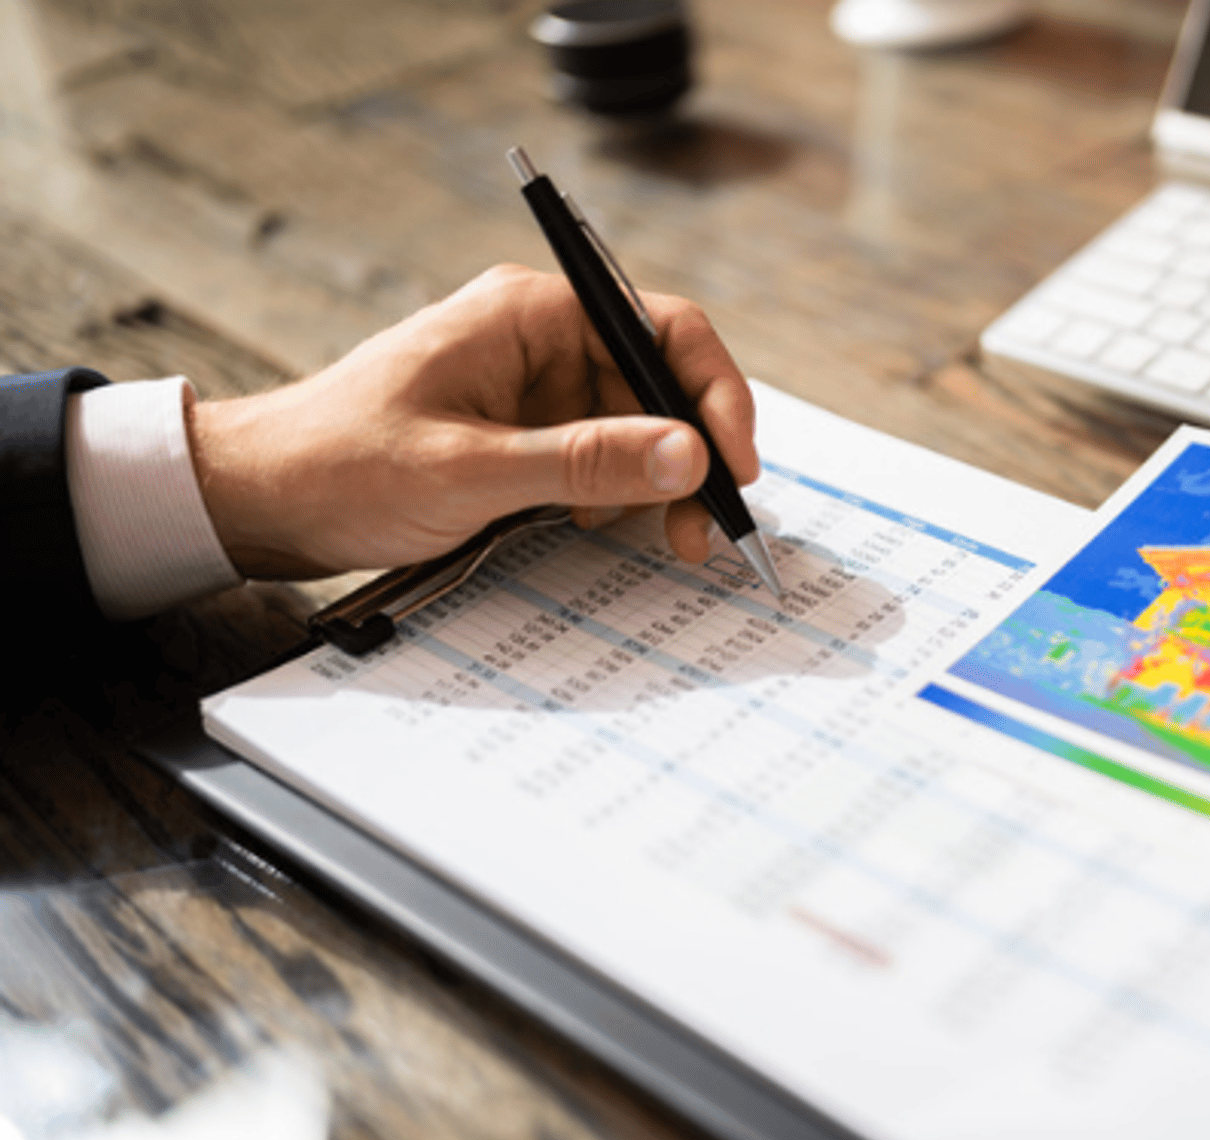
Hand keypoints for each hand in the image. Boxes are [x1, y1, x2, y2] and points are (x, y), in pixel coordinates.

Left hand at [185, 264, 756, 577]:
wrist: (258, 500)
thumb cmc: (340, 466)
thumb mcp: (470, 471)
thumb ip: (584, 462)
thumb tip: (689, 454)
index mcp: (529, 313)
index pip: (662, 327)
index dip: (714, 394)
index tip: (736, 464)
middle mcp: (540, 339)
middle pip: (659, 384)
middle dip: (691, 456)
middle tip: (705, 529)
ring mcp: (532, 388)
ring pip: (637, 428)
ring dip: (659, 484)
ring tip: (666, 541)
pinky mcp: (522, 434)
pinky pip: (598, 458)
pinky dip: (618, 497)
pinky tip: (603, 530)